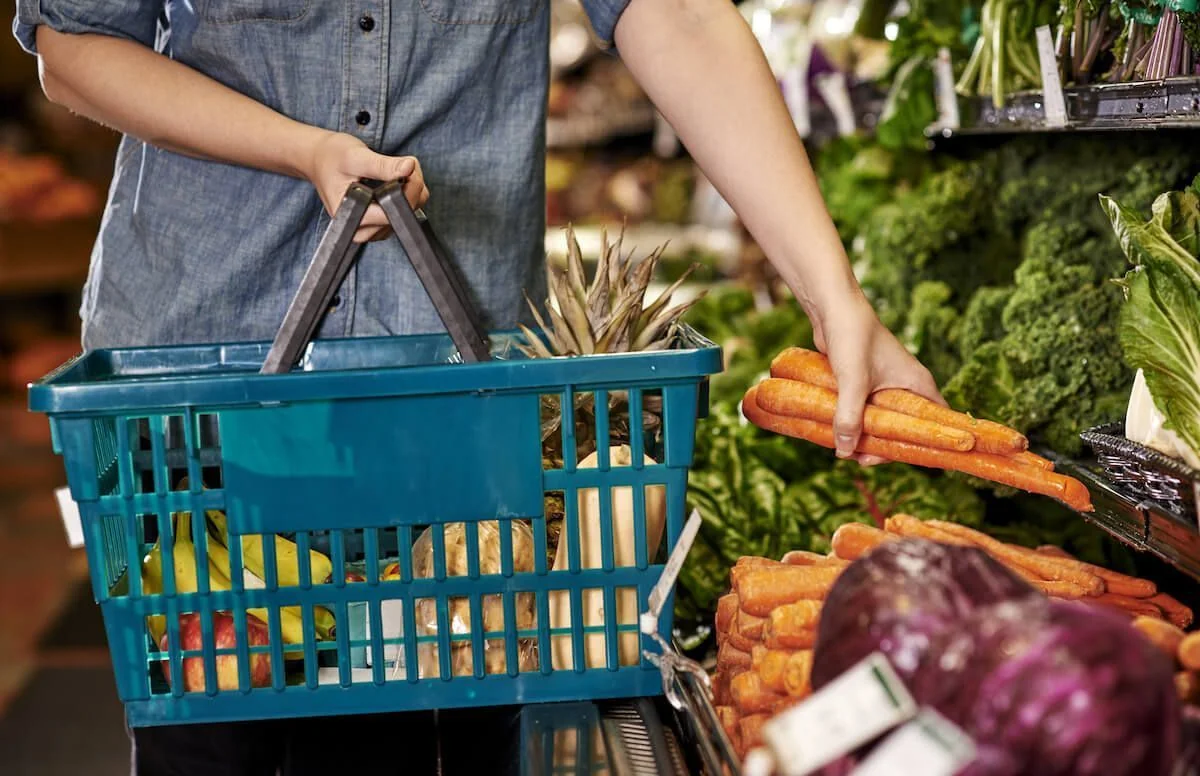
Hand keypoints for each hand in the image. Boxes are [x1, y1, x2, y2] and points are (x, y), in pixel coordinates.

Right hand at [302, 131, 428, 242]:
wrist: (320, 159)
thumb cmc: (331, 157)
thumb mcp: (356, 157)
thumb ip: (383, 165)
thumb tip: (409, 167)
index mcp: (355, 219)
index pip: (394, 212)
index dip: (408, 189)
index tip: (407, 167)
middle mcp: (365, 230)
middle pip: (406, 213)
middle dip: (412, 185)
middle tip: (399, 163)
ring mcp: (375, 229)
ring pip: (411, 211)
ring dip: (411, 187)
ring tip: (392, 169)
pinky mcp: (383, 223)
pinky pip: (408, 209)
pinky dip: (408, 192)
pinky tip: (394, 178)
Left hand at [813, 295, 944, 464]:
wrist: (833, 308)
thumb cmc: (852, 338)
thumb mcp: (852, 381)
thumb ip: (849, 416)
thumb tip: (844, 451)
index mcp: (918, 384)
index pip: (936, 423)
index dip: (926, 444)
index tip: (903, 459)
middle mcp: (907, 386)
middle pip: (905, 427)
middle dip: (883, 446)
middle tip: (859, 458)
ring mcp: (885, 384)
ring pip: (881, 420)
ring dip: (864, 436)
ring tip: (842, 449)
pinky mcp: (865, 382)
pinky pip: (863, 410)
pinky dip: (852, 422)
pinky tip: (834, 433)